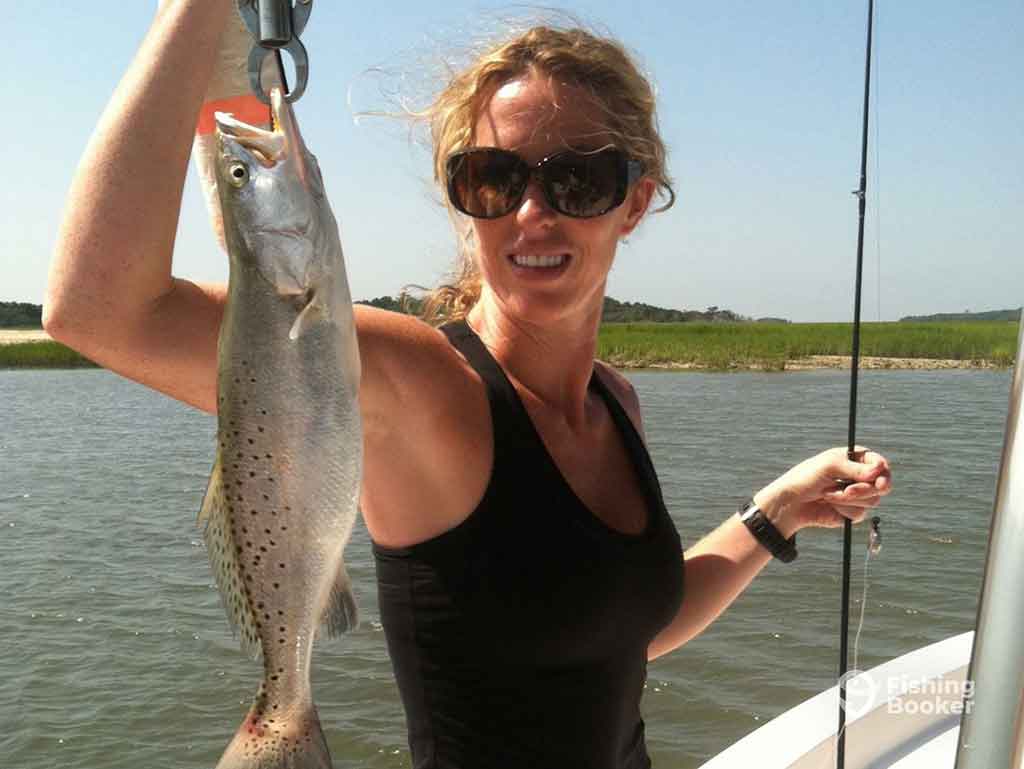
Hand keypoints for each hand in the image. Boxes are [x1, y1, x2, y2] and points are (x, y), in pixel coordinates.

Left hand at [753, 446, 891, 536]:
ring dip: (848, 499)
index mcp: (855, 459)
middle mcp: (859, 477)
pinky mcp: (852, 512)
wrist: (791, 503)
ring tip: (827, 494)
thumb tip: (879, 471)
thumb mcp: (829, 466)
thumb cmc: (806, 478)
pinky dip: (844, 509)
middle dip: (866, 489)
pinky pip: (860, 513)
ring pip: (873, 500)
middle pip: (883, 484)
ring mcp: (857, 495)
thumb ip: (855, 469)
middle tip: (849, 490)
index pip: (880, 464)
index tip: (877, 479)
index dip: (883, 472)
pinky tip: (828, 504)